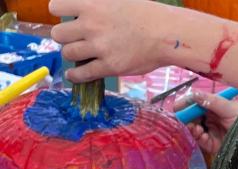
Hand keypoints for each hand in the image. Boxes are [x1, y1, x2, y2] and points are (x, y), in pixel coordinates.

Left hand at [50, 0, 170, 81]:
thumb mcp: (118, 0)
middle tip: (75, 40)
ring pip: (68, 53)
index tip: (68, 19)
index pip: (56, 8)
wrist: (167, 34)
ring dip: (72, 55)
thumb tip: (83, 14)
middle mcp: (91, 26)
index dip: (60, 14)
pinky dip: (75, 76)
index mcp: (91, 5)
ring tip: (78, 56)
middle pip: (58, 34)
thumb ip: (98, 6)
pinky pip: (82, 74)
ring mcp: (100, 47)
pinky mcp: (109, 67)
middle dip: (65, 37)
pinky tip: (75, 76)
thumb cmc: (147, 15)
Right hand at [174, 91, 237, 155]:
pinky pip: (200, 141)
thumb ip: (211, 101)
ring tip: (195, 128)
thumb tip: (194, 94)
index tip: (177, 108)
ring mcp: (212, 131)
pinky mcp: (214, 144)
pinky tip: (200, 134)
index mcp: (214, 105)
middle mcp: (210, 118)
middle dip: (186, 118)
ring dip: (191, 128)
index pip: (194, 103)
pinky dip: (198, 137)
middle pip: (191, 117)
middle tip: (182, 120)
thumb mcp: (230, 108)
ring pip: (194, 129)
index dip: (185, 105)